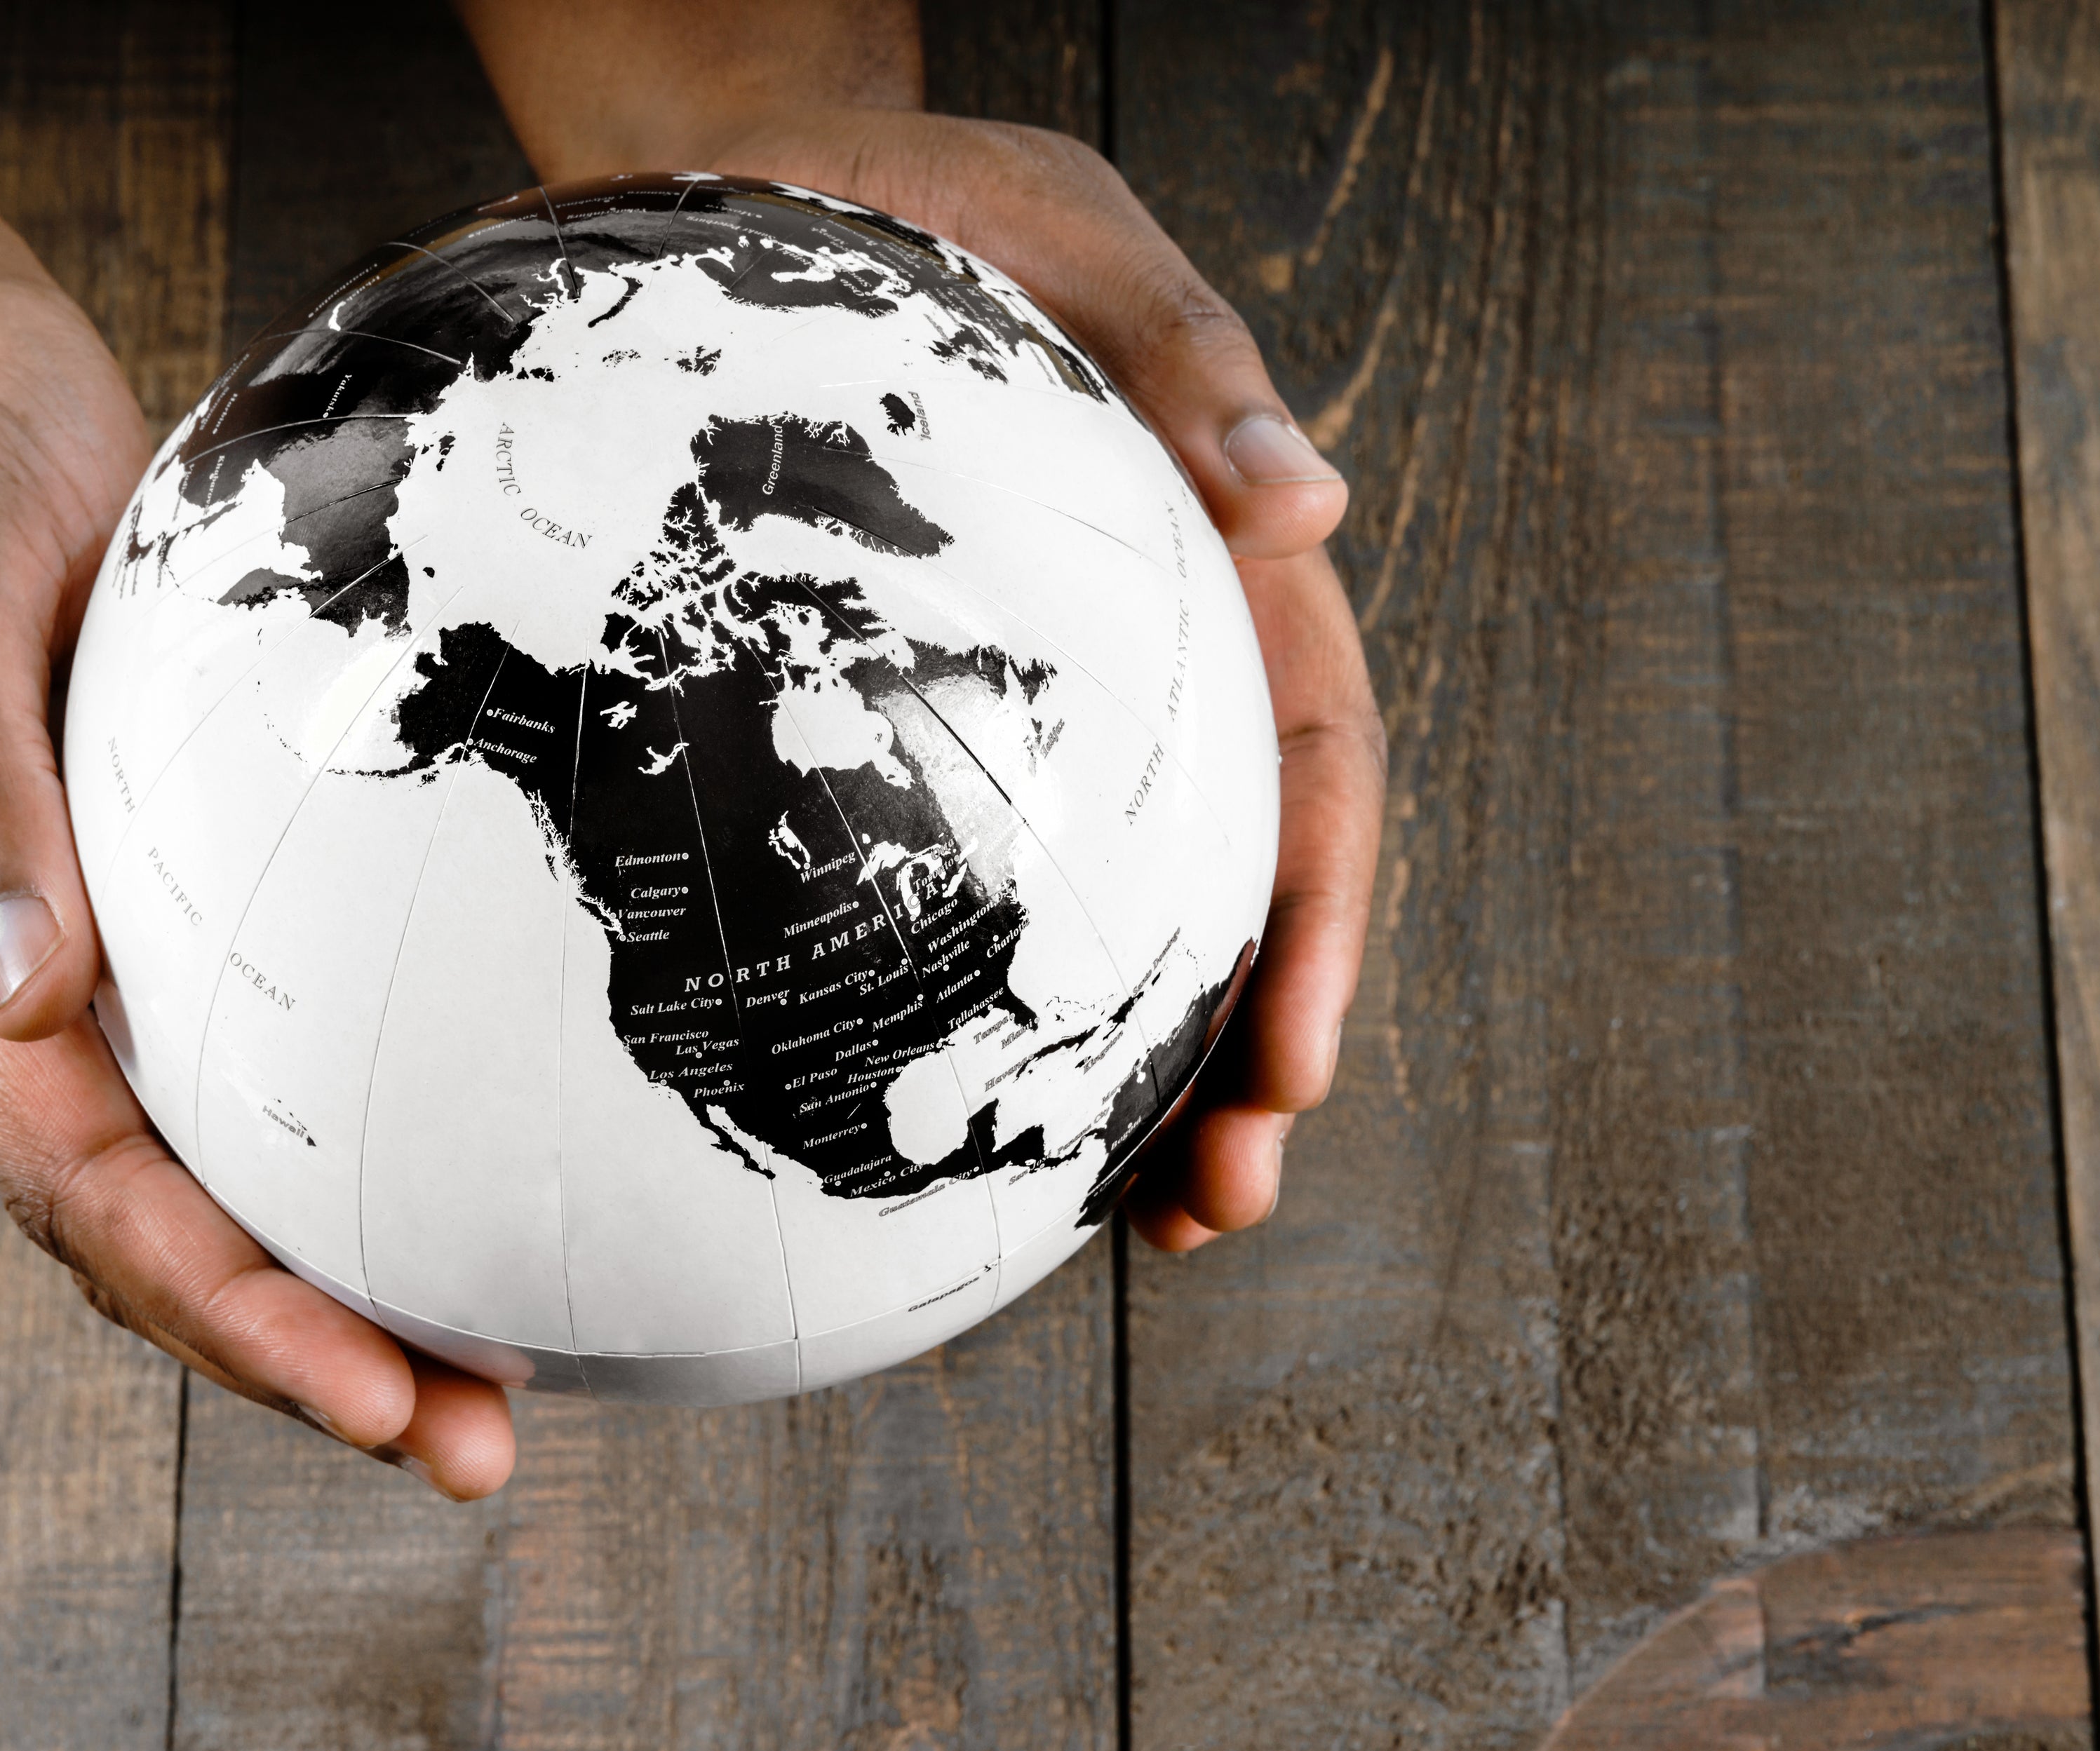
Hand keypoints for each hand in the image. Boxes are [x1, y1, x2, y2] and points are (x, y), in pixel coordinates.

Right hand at [0, 275, 515, 1492]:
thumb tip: (28, 996)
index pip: (91, 1194)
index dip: (228, 1312)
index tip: (371, 1398)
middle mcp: (33, 992)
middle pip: (170, 1230)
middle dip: (318, 1356)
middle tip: (476, 1453)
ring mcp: (112, 950)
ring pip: (231, 1165)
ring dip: (356, 1281)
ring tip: (506, 1381)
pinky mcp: (188, 890)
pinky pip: (274, 1052)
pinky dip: (366, 1138)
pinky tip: (484, 1167)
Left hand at [646, 109, 1389, 1248]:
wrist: (782, 185)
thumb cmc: (926, 202)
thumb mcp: (1064, 236)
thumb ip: (1182, 357)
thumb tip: (1307, 502)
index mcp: (1215, 568)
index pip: (1305, 764)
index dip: (1317, 922)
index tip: (1296, 1067)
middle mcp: (1152, 657)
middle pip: (1231, 880)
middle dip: (1243, 1050)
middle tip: (1219, 1205)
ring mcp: (1047, 697)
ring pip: (1120, 902)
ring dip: (1134, 1064)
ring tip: (1129, 1217)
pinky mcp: (917, 706)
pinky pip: (966, 859)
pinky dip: (974, 984)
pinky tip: (945, 1098)